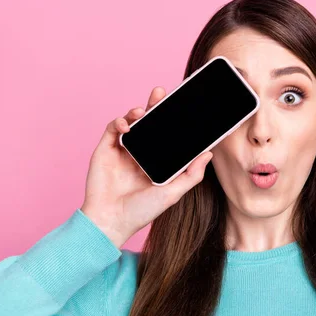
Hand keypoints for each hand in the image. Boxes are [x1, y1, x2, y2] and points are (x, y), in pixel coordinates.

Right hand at [80, 87, 212, 247]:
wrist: (111, 221)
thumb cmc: (142, 211)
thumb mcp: (173, 193)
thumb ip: (192, 175)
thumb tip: (209, 153)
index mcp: (158, 161)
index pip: (168, 135)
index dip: (174, 120)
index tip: (186, 107)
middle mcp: (141, 153)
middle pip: (150, 123)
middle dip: (156, 106)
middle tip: (161, 93)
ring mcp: (123, 150)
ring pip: (132, 122)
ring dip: (138, 111)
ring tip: (143, 111)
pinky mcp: (106, 150)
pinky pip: (113, 129)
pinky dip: (119, 122)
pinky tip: (127, 125)